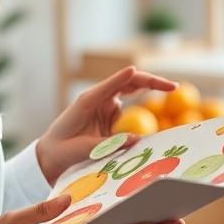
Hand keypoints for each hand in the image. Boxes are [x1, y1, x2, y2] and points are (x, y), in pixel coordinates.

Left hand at [36, 66, 176, 183]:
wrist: (51, 153)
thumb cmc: (62, 149)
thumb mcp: (84, 149)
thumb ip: (109, 145)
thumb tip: (138, 139)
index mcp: (88, 101)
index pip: (110, 86)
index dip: (124, 78)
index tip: (135, 71)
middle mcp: (99, 98)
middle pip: (128, 82)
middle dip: (151, 81)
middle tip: (173, 86)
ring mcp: (105, 103)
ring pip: (132, 90)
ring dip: (150, 88)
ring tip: (170, 88)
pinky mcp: (110, 111)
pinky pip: (129, 106)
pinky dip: (142, 103)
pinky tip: (156, 100)